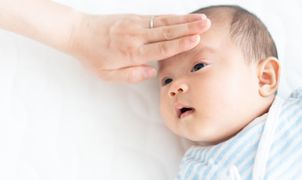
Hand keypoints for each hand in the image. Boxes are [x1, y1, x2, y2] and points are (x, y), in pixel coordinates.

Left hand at [68, 13, 210, 82]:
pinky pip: (156, 17)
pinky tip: (183, 17)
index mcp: (131, 53)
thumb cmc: (92, 56)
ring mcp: (135, 24)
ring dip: (184, 20)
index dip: (179, 44)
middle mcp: (136, 36)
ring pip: (164, 22)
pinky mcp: (134, 17)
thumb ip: (131, 75)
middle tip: (207, 25)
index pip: (161, 48)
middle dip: (189, 28)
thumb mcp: (107, 75)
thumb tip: (152, 72)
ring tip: (201, 19)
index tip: (196, 40)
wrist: (78, 33)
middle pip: (167, 32)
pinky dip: (172, 17)